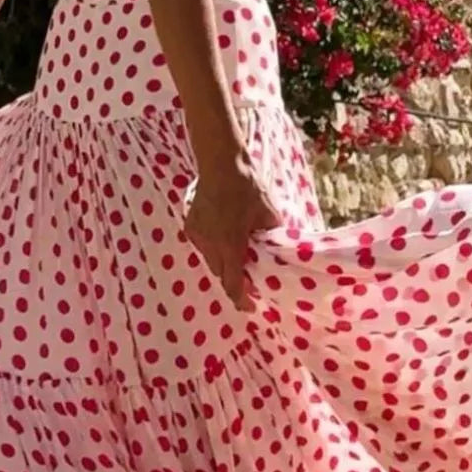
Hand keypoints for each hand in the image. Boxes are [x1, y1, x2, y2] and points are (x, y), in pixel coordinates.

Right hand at [183, 157, 280, 312]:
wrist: (220, 164)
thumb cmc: (248, 188)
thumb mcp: (268, 214)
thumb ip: (272, 239)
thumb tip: (281, 253)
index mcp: (230, 244)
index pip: (232, 283)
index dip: (241, 299)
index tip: (251, 306)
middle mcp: (209, 244)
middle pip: (221, 274)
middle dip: (235, 279)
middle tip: (251, 276)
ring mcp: (197, 235)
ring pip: (211, 261)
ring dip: (224, 262)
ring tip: (238, 252)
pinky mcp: (190, 226)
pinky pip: (203, 247)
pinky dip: (214, 248)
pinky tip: (224, 235)